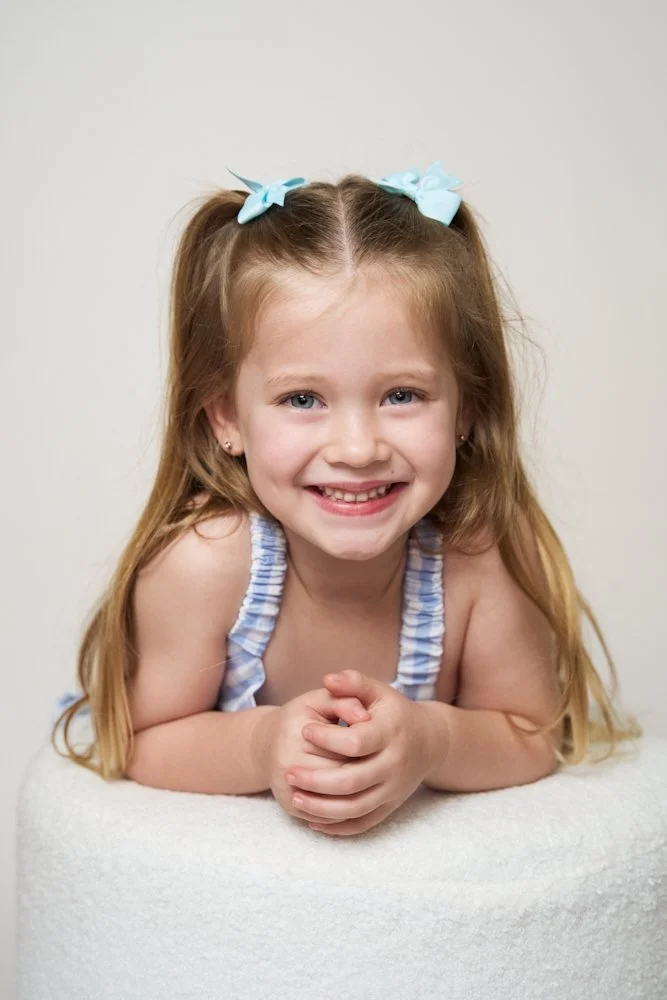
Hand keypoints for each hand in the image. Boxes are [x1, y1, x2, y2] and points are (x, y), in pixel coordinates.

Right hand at [254, 686, 372, 823]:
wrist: (267, 743)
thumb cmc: (301, 717)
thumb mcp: (320, 700)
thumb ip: (344, 700)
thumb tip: (365, 718)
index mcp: (297, 731)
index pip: (345, 746)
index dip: (365, 745)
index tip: (376, 740)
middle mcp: (287, 762)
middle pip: (341, 775)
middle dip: (362, 771)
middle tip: (376, 764)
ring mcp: (285, 788)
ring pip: (333, 800)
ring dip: (356, 796)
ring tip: (370, 781)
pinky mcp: (288, 807)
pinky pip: (324, 818)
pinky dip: (343, 813)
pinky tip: (357, 798)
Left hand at [285, 669, 442, 836]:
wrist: (430, 742)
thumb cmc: (395, 713)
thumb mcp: (379, 691)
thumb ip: (353, 682)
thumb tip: (327, 679)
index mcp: (391, 733)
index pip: (357, 742)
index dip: (328, 738)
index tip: (304, 730)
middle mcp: (394, 764)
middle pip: (352, 781)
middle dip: (316, 780)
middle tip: (288, 772)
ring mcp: (393, 789)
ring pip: (355, 808)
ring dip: (322, 807)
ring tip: (294, 798)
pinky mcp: (390, 806)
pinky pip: (363, 823)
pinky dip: (338, 826)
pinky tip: (314, 820)